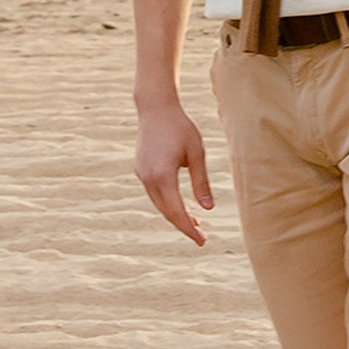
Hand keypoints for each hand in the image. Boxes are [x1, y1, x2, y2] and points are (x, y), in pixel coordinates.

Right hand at [134, 95, 214, 245]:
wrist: (155, 108)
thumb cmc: (180, 127)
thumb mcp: (197, 153)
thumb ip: (201, 182)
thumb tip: (209, 209)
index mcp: (163, 176)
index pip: (176, 211)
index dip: (189, 228)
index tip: (201, 241)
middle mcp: (148, 178)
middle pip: (166, 211)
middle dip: (183, 225)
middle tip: (201, 236)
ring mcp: (141, 174)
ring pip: (158, 203)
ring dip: (175, 213)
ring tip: (195, 221)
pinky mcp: (140, 169)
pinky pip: (154, 192)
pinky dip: (166, 201)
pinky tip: (179, 203)